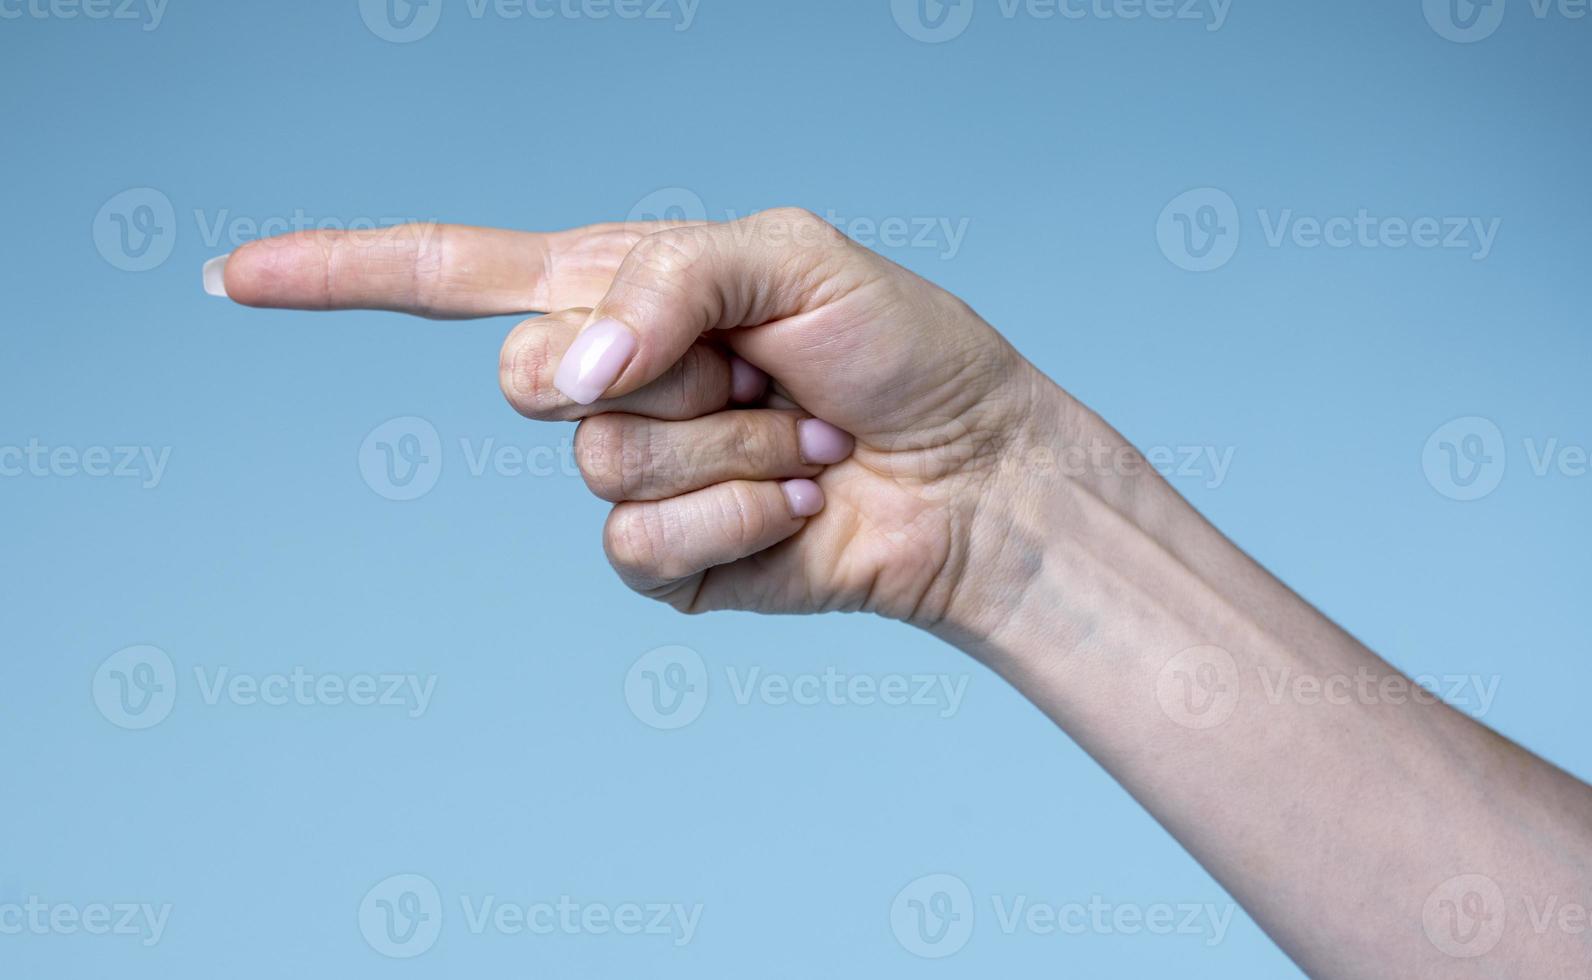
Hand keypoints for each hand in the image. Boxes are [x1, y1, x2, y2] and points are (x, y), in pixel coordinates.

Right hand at [212, 210, 1060, 635]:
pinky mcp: (671, 561)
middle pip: (528, 380)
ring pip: (605, 464)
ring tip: (805, 440)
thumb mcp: (790, 260)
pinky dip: (741, 517)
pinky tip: (799, 507)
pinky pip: (646, 544)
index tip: (235, 278)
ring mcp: (636, 477)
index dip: (344, 273)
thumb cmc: (898, 351)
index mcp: (624, 293)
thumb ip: (662, 283)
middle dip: (658, 369)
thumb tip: (564, 371)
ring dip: (734, 446)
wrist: (973, 469)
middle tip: (760, 371)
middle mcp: (613, 384)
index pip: (457, 276)